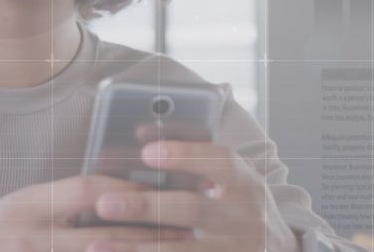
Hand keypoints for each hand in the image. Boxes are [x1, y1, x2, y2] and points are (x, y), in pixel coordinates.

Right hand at [0, 175, 191, 251]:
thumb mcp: (24, 205)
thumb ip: (65, 198)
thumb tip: (118, 191)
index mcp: (30, 207)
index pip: (91, 191)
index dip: (131, 191)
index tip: (163, 193)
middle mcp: (32, 238)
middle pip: (106, 236)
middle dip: (151, 234)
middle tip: (188, 230)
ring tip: (180, 250)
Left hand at [86, 141, 299, 251]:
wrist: (278, 247)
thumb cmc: (240, 200)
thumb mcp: (232, 174)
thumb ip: (192, 154)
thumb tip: (140, 132)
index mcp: (243, 180)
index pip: (217, 161)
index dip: (183, 155)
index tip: (147, 152)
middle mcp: (240, 214)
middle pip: (190, 209)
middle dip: (145, 207)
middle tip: (104, 203)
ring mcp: (231, 247)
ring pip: (178, 250)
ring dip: (134, 247)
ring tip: (95, 245)